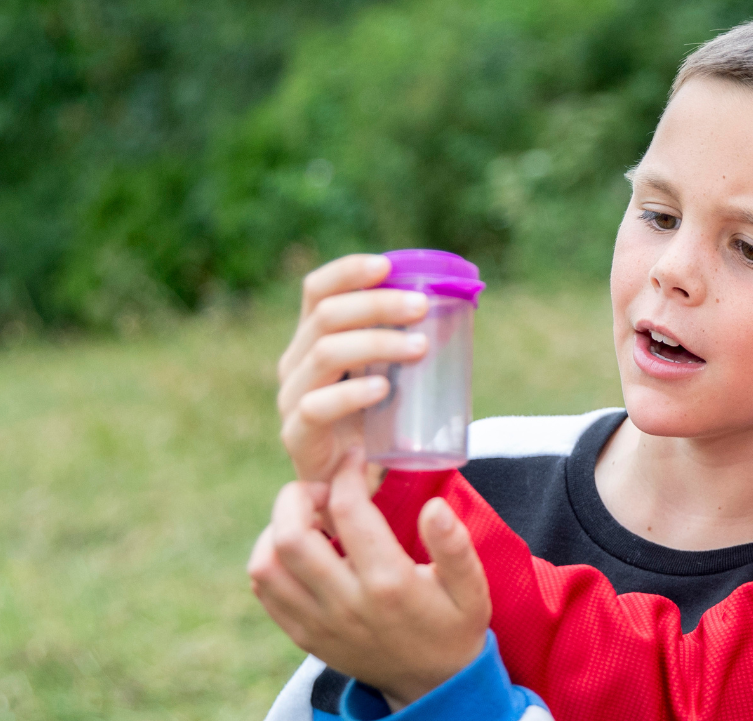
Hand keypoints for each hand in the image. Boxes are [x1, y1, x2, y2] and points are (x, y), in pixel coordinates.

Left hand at [247, 464, 491, 708]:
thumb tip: (434, 507)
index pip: (349, 511)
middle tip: (321, 489)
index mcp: (389, 584)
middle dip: (298, 495)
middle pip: (291, 535)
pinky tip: (297, 548)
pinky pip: (265, 591)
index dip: (346, 473)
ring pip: (266, 565)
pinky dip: (269, 559)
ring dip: (276, 528)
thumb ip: (455, 546)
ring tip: (305, 518)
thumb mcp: (472, 588)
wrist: (433, 685)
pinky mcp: (304, 635)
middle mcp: (346, 603)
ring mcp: (319, 623)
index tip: (355, 460)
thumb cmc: (453, 626)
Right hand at [277, 254, 430, 485]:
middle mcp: (296, 361)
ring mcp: (292, 398)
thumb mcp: (390, 374)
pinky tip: (383, 389)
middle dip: (377, 304)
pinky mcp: (296, 435)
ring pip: (325, 354)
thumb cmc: (375, 423)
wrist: (348, 487)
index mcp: (313, 338)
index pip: (317, 290)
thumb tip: (460, 306)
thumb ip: (406, 342)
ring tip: (419, 347)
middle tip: (421, 307)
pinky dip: (352, 394)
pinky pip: (317, 406)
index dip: (348, 271)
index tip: (388, 265)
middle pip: (326, 315)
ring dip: (376, 343)